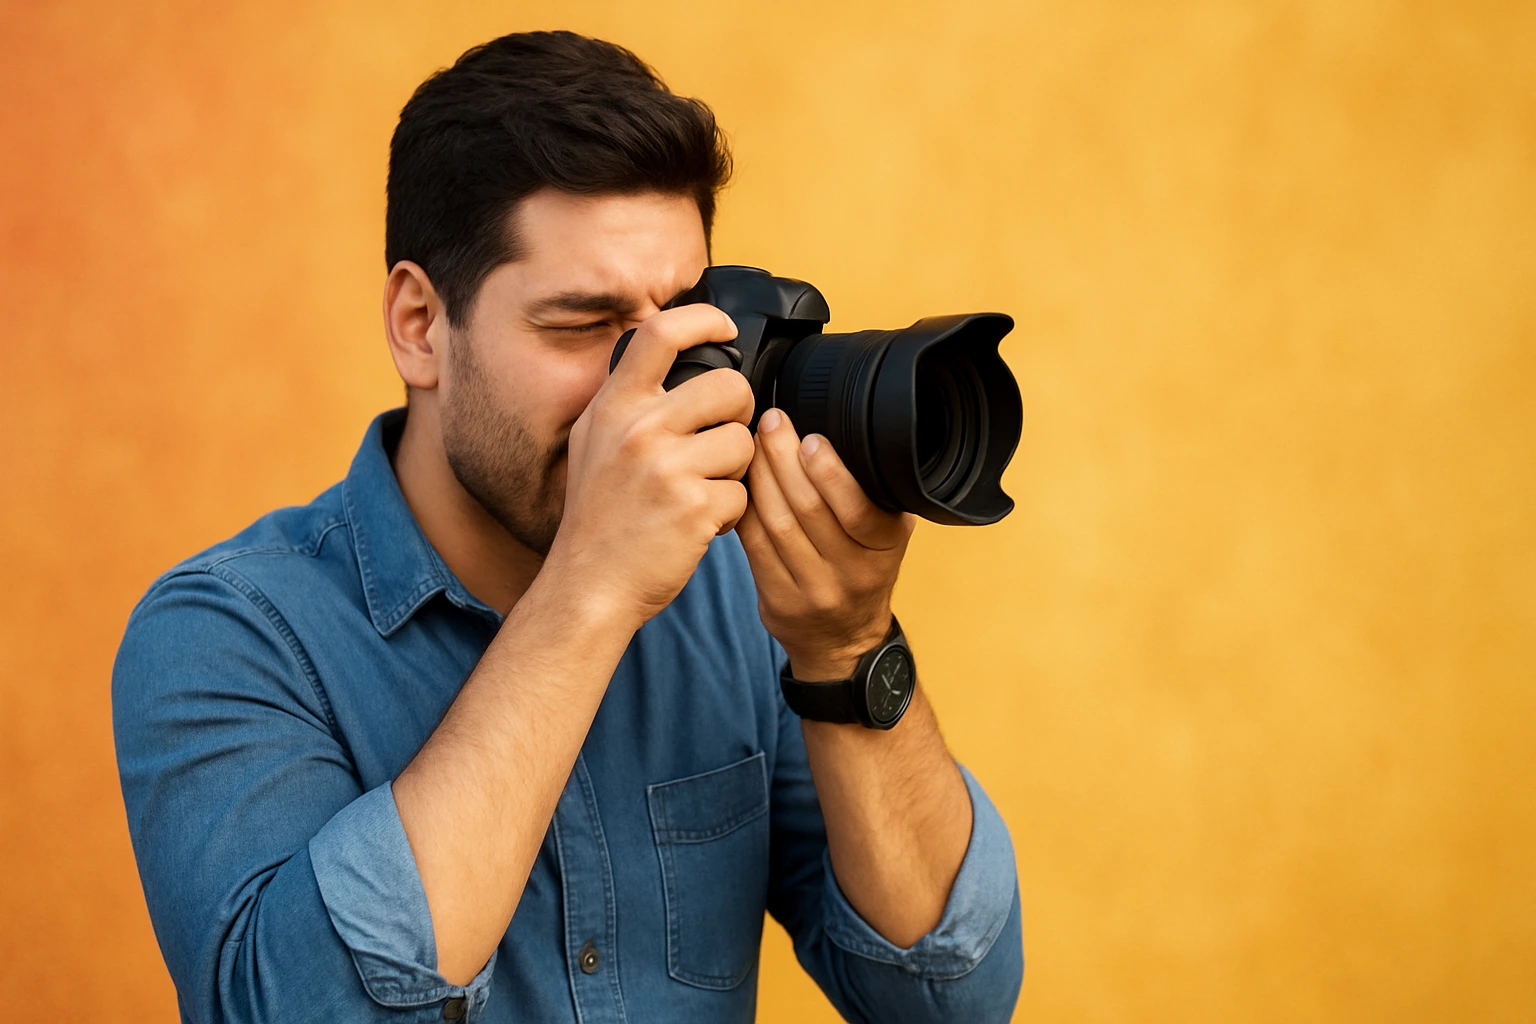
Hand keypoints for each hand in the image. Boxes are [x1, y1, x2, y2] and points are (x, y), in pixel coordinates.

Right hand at [550, 304, 756, 627]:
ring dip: (735, 470)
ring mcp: (667, 467)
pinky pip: (742, 493)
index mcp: (613, 407)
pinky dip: (730, 513)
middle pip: (730, 387)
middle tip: (721, 442)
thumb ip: (628, 404)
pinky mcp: (694, 506)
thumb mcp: (593, 444)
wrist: (588, 586)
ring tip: (702, 491)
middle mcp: (638, 429)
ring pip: (744, 442)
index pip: (660, 333)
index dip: (702, 319)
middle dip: (739, 414)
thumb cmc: (598, 519)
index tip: (724, 328)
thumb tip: (675, 362)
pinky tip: (698, 524)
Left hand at [736, 408, 915, 680]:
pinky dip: (745, 510)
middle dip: (784, 459)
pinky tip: (740, 484)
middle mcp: (854, 573)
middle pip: (809, 509)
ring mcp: (815, 592)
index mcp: (885, 548)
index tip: (810, 436)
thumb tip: (840, 430)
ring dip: (760, 478)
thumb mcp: (886, 534)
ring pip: (778, 525)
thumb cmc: (861, 569)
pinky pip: (755, 547)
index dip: (830, 471)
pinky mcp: (780, 602)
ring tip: (751, 445)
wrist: (843, 640)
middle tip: (771, 423)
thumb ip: (872, 493)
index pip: (858, 509)